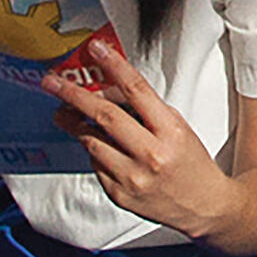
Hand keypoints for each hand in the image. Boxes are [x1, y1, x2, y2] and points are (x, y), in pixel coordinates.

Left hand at [41, 39, 240, 239]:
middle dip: (73, 95)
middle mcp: (151, 155)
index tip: (96, 50)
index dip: (114, 66)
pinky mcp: (119, 194)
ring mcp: (133, 177)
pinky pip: (95, 164)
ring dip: (74, 123)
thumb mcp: (178, 128)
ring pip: (91, 141)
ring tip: (64, 112)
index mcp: (170, 132)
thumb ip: (147, 110)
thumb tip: (110, 89)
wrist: (203, 206)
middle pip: (105, 115)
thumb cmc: (191, 164)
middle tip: (53, 82)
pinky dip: (93, 151)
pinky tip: (97, 145)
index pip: (137, 91)